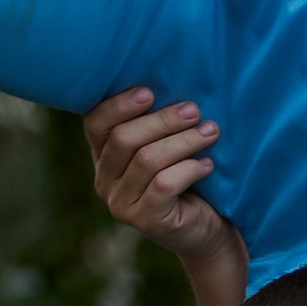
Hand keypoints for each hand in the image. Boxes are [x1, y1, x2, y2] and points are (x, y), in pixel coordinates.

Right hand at [87, 85, 229, 261]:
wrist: (208, 229)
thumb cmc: (189, 177)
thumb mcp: (168, 145)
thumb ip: (157, 122)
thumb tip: (171, 76)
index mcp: (104, 156)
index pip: (95, 124)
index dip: (119, 105)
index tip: (150, 91)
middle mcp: (104, 180)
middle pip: (123, 139)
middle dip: (162, 120)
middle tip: (194, 109)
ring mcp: (121, 204)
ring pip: (147, 160)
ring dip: (183, 141)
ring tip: (211, 132)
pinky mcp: (144, 221)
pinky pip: (164, 185)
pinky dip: (189, 169)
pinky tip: (208, 164)